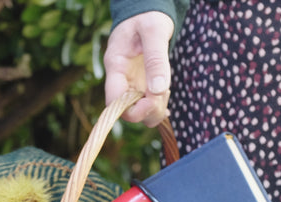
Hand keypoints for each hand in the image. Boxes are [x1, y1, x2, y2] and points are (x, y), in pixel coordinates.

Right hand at [103, 11, 174, 127]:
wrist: (146, 10)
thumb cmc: (148, 16)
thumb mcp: (154, 31)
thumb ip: (156, 59)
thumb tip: (158, 90)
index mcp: (115, 66)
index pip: (114, 101)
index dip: (132, 109)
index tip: (153, 100)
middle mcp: (120, 79)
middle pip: (127, 112)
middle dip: (149, 109)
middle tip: (164, 92)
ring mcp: (130, 83)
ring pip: (139, 111)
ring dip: (156, 108)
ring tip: (166, 89)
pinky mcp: (141, 84)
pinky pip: (146, 104)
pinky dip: (158, 105)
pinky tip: (165, 96)